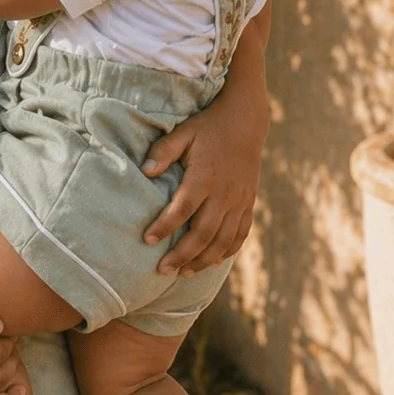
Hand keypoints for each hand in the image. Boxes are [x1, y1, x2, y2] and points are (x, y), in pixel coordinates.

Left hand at [143, 93, 267, 276]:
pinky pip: (240, 234)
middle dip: (182, 255)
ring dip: (203, 260)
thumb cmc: (207, 127)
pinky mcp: (249, 203)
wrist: (245, 121)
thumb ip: (164, 151)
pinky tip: (212, 262)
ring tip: (183, 273)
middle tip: (163, 270)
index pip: (182, 209)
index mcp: (204, 177)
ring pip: (223, 240)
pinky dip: (227, 251)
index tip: (147, 240)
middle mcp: (224, 194)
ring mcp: (239, 201)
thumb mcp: (183, 132)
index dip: (164, 227)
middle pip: (203, 234)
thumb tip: (144, 170)